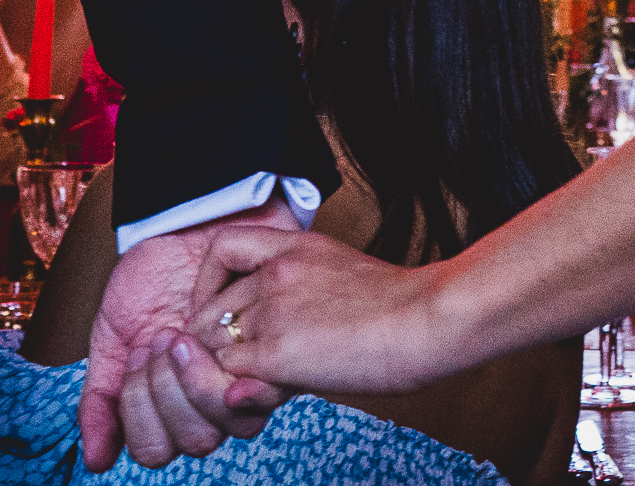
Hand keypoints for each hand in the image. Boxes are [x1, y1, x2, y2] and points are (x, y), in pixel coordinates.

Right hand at [80, 197, 302, 471]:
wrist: (190, 223)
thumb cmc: (153, 277)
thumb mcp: (114, 335)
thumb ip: (101, 397)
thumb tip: (95, 460)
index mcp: (170, 403)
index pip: (155, 450)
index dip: (139, 413)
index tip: (135, 357)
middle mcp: (211, 402)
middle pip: (195, 442)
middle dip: (167, 390)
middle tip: (162, 338)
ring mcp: (247, 381)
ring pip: (231, 426)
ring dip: (196, 377)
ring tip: (184, 332)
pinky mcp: (278, 356)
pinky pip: (261, 389)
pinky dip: (228, 363)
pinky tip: (211, 330)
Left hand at [184, 228, 451, 400]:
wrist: (427, 320)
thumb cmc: (401, 306)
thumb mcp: (341, 272)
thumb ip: (299, 290)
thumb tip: (274, 325)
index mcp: (294, 245)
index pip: (221, 248)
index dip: (211, 283)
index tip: (225, 310)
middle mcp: (275, 271)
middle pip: (208, 310)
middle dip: (219, 339)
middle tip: (249, 361)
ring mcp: (273, 309)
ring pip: (212, 345)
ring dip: (231, 367)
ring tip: (265, 377)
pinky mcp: (276, 352)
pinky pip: (230, 375)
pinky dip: (243, 388)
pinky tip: (274, 389)